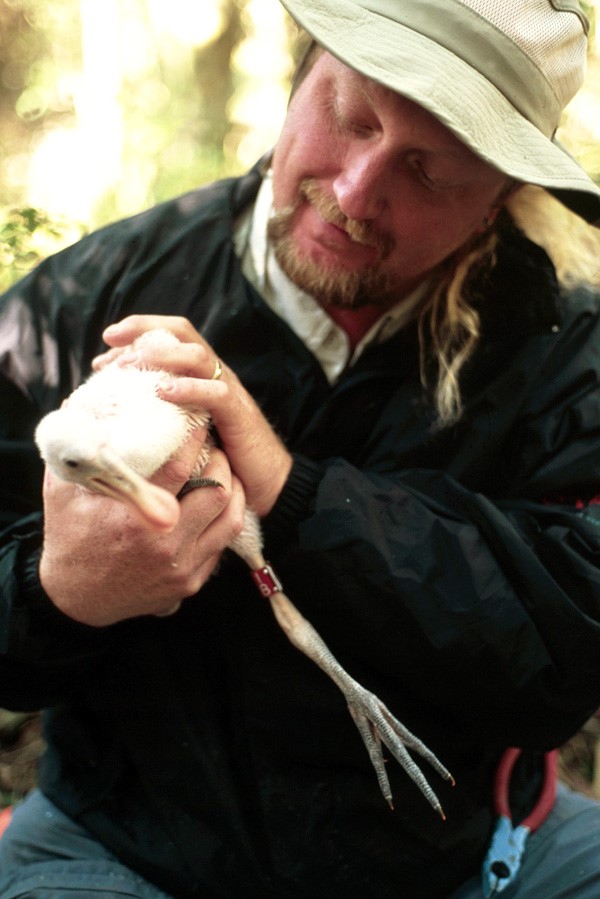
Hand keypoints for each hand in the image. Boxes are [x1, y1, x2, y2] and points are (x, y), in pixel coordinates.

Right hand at [39, 439, 245, 625]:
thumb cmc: (69, 538)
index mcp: (132, 515)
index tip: (197, 420)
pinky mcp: (190, 581)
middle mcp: (163, 540)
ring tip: (223, 469)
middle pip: (215, 487)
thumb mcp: (62, 492)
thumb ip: (77, 451)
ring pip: (229, 515)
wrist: (75, 598)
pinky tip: (219, 501)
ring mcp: (181, 564)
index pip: (180, 465)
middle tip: (213, 444)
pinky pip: (223, 542)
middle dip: (219, 459)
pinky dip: (225, 517)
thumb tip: (79, 405)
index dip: (195, 437)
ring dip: (231, 487)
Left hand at [94, 314, 292, 515]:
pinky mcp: (240, 416)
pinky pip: (217, 393)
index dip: (138, 332)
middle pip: (182, 333)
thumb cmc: (219, 461)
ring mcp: (229, 392)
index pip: (170, 336)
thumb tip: (113, 413)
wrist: (265, 485)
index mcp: (199, 375)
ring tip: (130, 366)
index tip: (106, 343)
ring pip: (198, 356)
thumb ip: (157, 415)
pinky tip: (164, 391)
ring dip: (161, 355)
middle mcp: (214, 375)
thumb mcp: (180, 431)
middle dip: (143, 331)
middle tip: (109, 341)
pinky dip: (190, 388)